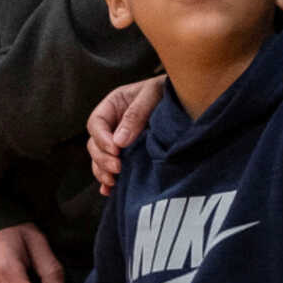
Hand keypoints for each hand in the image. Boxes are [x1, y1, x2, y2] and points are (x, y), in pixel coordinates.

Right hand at [89, 77, 166, 195]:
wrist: (188, 99)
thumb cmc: (167, 91)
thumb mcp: (152, 94)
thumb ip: (135, 115)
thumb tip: (119, 142)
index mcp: (113, 105)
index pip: (96, 123)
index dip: (101, 139)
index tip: (115, 150)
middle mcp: (112, 124)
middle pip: (95, 144)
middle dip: (102, 159)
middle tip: (118, 168)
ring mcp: (118, 141)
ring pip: (100, 159)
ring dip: (103, 172)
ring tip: (113, 182)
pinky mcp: (128, 156)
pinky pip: (112, 169)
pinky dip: (108, 181)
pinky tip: (110, 192)